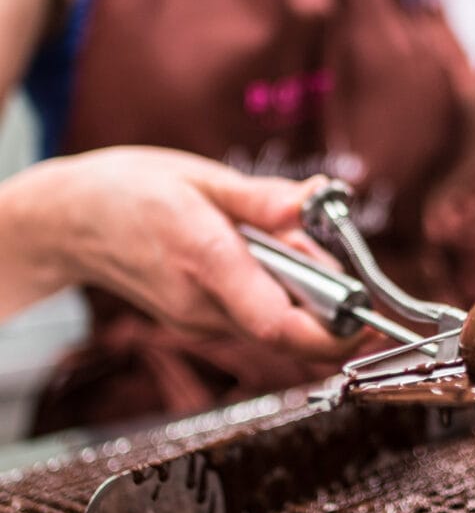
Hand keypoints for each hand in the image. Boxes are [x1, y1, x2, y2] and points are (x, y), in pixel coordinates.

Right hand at [0, 146, 366, 358]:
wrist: (69, 222)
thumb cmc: (131, 192)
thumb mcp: (201, 179)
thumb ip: (264, 200)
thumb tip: (318, 199)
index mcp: (206, 262)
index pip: (280, 325)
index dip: (334, 334)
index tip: (367, 318)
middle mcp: (204, 306)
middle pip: (291, 328)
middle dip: (325, 296)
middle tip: (313, 244)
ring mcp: (199, 322)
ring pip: (277, 323)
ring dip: (300, 290)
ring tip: (272, 239)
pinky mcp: (199, 325)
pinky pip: (257, 317)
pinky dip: (275, 291)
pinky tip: (255, 253)